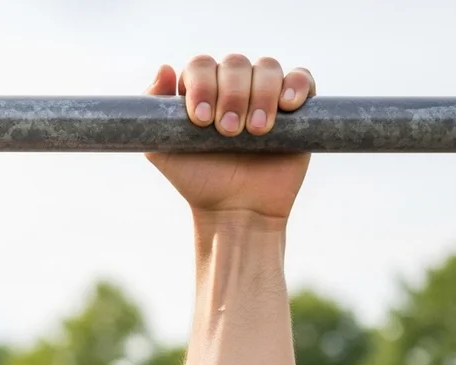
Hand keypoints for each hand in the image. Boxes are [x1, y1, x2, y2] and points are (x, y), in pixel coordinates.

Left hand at [145, 55, 315, 221]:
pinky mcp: (297, 108)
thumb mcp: (162, 149)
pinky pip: (302, 78)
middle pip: (235, 64)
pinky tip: (286, 106)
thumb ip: (154, 109)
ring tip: (256, 130)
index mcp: (203, 89)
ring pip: (267, 68)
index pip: (202, 65)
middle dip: (232, 95)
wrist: (237, 210)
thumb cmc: (199, 181)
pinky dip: (296, 86)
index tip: (201, 119)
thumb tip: (165, 68)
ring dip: (261, 95)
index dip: (202, 85)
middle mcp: (234, 86)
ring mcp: (266, 94)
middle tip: (228, 131)